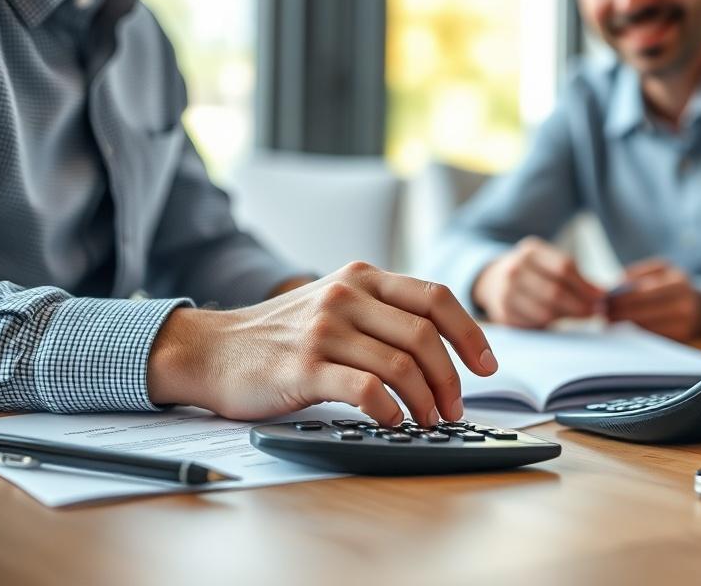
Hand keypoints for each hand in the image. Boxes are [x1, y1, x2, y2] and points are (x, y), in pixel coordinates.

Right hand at [147, 261, 497, 426]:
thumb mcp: (335, 304)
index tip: (487, 364)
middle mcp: (347, 295)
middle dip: (451, 378)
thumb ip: (381, 313)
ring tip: (429, 421)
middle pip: (424, 335)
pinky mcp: (305, 366)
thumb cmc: (282, 336)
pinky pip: (366, 390)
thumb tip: (443, 348)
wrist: (213, 350)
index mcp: (363, 277)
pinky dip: (390, 411)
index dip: (470, 332)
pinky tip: (394, 423)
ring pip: (401, 365)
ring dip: (426, 401)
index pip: (435, 298)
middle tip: (455, 407)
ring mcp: (325, 329)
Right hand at [472, 236, 604, 327]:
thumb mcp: (549, 263)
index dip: (585, 285)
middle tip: (595, 312)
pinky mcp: (503, 314)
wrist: (493, 280)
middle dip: (580, 305)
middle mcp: (514, 269)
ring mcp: (506, 292)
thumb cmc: (532, 272)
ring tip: (580, 316)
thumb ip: (575, 276)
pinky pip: (535, 324)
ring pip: (546, 311)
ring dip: (568, 317)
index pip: (563, 267)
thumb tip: (603, 294)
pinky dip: (551, 324)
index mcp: (530, 251)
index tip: (601, 296)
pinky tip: (558, 320)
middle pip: (555, 291)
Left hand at [604, 259, 700, 342]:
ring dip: (624, 325)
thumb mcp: (662, 269)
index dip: (620, 298)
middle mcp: (683, 303)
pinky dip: (636, 332)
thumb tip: (614, 285)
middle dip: (618, 313)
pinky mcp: (681, 338)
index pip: (641, 292)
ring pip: (645, 326)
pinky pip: (653, 336)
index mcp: (677, 281)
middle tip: (601, 314)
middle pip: (642, 311)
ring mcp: (684, 323)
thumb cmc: (675, 285)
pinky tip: (624, 328)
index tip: (602, 300)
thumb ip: (638, 273)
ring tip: (608, 321)